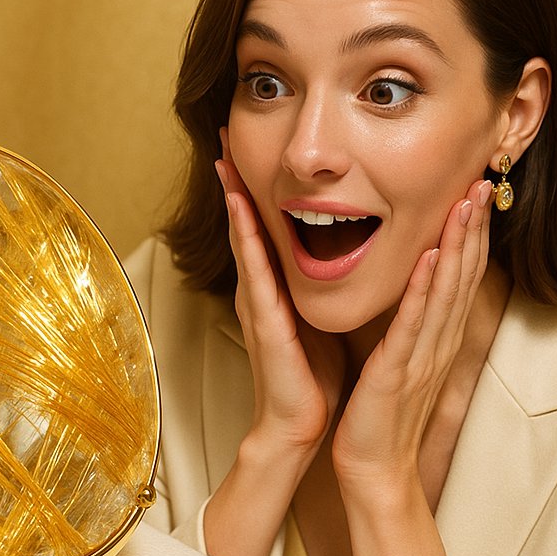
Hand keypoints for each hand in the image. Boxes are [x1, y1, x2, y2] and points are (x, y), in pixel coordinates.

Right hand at [217, 129, 343, 461]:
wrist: (299, 426)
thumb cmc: (312, 376)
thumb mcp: (315, 320)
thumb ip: (314, 290)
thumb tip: (334, 257)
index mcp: (276, 288)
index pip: (263, 226)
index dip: (254, 184)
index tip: (248, 144)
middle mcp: (260, 290)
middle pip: (244, 221)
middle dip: (235, 176)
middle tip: (222, 129)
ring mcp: (257, 303)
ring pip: (244, 237)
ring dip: (233, 194)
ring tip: (223, 154)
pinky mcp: (264, 320)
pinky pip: (255, 270)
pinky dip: (246, 236)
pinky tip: (241, 206)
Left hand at [332, 178, 493, 493]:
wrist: (375, 470)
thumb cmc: (382, 418)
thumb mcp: (402, 364)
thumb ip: (412, 331)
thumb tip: (415, 298)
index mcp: (435, 340)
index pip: (459, 278)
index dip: (470, 236)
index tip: (474, 193)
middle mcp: (437, 343)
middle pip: (463, 276)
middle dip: (473, 227)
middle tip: (482, 180)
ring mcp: (421, 357)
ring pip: (445, 292)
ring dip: (458, 245)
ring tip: (467, 202)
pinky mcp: (398, 373)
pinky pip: (413, 325)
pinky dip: (424, 290)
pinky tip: (431, 258)